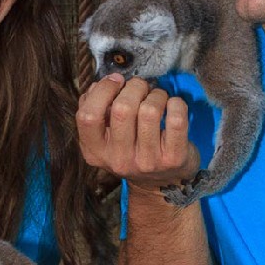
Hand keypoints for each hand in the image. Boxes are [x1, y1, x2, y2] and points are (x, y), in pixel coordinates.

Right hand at [76, 74, 200, 196]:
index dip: (102, 91)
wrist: (163, 183)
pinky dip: (176, 104)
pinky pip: (176, 119)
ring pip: (149, 110)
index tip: (116, 81)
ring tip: (158, 98)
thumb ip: (98, 109)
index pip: (87, 116)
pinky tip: (173, 107)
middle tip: (142, 88)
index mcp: (95, 152)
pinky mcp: (173, 159)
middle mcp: (118, 160)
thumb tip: (102, 84)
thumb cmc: (133, 148)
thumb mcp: (107, 136)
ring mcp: (147, 161)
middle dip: (135, 87)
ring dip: (157, 95)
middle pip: (122, 108)